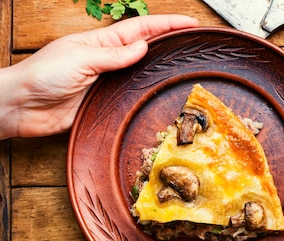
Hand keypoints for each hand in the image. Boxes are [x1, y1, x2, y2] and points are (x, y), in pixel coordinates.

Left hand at [0, 14, 198, 139]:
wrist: (23, 106)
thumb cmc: (42, 75)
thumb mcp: (81, 58)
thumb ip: (113, 55)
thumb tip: (143, 47)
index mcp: (100, 42)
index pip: (141, 29)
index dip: (166, 24)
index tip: (189, 23)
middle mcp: (107, 60)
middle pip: (145, 48)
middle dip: (170, 42)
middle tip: (192, 41)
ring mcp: (107, 81)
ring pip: (141, 72)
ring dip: (161, 68)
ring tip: (184, 64)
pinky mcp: (105, 103)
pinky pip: (131, 96)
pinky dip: (146, 92)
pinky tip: (158, 93)